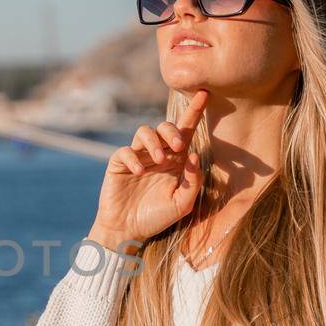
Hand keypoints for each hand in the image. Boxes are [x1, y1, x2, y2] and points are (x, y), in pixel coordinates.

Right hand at [87, 88, 207, 250]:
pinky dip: (134, 158)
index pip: (186, 131)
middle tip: (179, 147)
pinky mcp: (119, 163)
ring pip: (145, 131)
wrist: (127, 231)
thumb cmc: (156, 218)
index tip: (206, 93)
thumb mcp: (182, 205)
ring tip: (159, 161)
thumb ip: (192, 182)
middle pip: (166, 126)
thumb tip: (193, 155)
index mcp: (176, 161)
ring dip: (154, 142)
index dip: (194, 111)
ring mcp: (137, 157)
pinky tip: (139, 172)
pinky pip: (126, 151)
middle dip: (173, 131)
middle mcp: (158, 154)